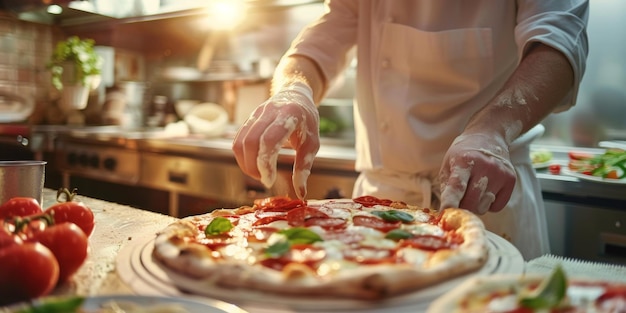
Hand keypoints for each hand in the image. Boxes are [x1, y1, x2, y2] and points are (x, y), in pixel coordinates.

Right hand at [232, 82, 319, 198]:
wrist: (295, 95)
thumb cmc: (306, 122)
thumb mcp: (312, 143)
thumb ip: (304, 168)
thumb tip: (300, 194)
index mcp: (289, 115)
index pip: (269, 140)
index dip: (265, 163)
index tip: (270, 180)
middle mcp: (269, 112)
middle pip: (250, 142)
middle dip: (253, 167)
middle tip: (264, 179)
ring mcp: (255, 114)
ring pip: (240, 142)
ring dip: (245, 164)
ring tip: (259, 174)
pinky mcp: (247, 119)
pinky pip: (237, 140)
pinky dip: (241, 157)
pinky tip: (253, 165)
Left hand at [439, 133, 515, 213]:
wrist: (489, 135)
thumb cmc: (464, 153)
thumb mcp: (448, 164)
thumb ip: (446, 188)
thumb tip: (445, 212)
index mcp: (464, 161)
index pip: (457, 186)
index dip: (450, 201)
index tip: (445, 212)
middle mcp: (484, 167)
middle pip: (471, 202)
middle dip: (462, 207)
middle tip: (458, 200)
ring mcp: (500, 173)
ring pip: (483, 207)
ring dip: (475, 205)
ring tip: (474, 188)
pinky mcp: (511, 180)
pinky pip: (497, 207)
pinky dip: (489, 204)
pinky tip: (486, 189)